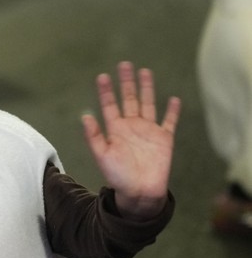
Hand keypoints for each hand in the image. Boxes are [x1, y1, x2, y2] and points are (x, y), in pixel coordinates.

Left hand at [82, 61, 180, 220]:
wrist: (139, 193)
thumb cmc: (118, 176)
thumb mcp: (102, 155)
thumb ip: (94, 136)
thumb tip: (84, 116)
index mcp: (115, 129)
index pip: (109, 105)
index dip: (106, 91)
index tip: (103, 76)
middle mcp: (131, 126)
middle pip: (129, 98)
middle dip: (127, 82)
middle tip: (124, 64)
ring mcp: (148, 131)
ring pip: (148, 104)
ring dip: (147, 88)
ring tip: (144, 71)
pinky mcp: (164, 139)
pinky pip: (169, 122)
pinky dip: (172, 111)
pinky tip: (173, 98)